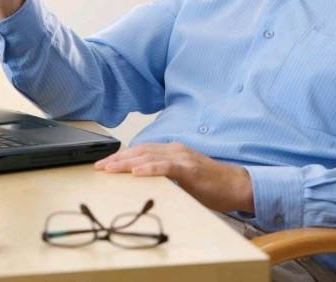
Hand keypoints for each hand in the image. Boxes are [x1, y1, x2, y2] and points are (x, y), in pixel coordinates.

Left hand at [95, 142, 254, 213]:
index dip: (122, 156)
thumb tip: (143, 182)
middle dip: (118, 159)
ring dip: (127, 163)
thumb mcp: (183, 177)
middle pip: (141, 151)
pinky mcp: (190, 168)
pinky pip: (166, 167)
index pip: (142, 151)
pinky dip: (149, 168)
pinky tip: (136, 172)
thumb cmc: (210, 184)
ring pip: (149, 156)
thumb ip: (166, 174)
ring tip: (110, 169)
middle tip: (99, 167)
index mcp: (173, 151)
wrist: (236, 184)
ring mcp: (183, 157)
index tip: (105, 164)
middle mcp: (175, 149)